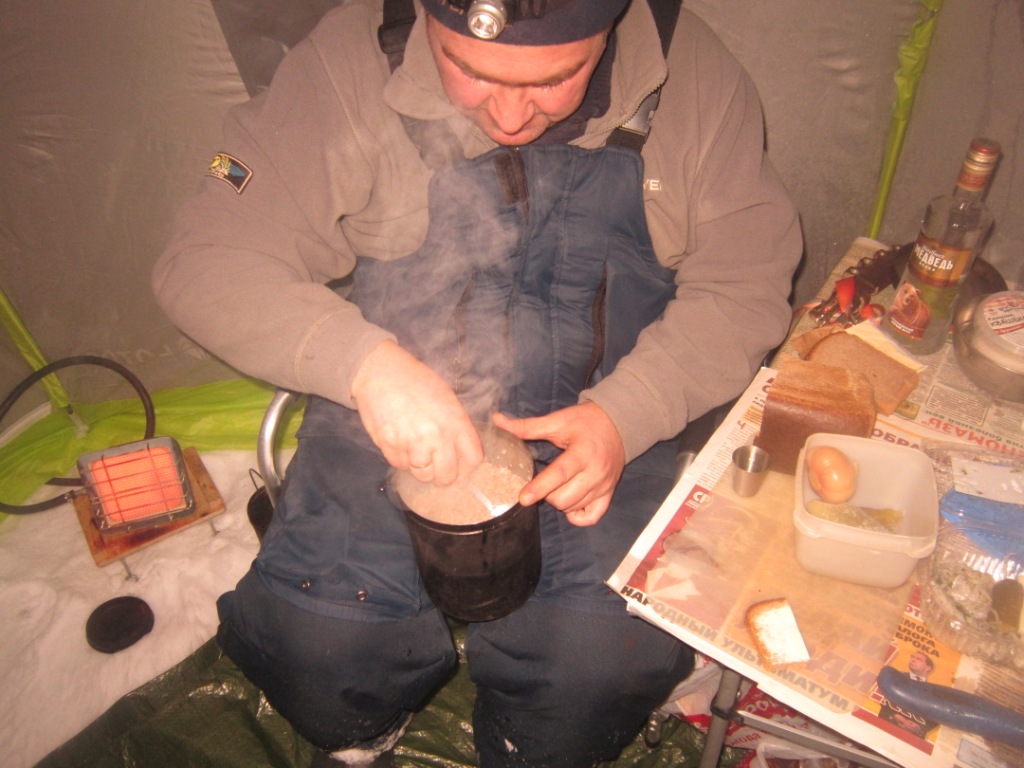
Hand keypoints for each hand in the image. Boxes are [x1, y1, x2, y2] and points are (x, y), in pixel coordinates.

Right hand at [351, 340, 482, 484]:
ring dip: (421, 467)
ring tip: (417, 449)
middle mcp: (436, 435)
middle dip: (443, 475)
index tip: (461, 465)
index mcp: (455, 421)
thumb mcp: (446, 398)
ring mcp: (412, 442)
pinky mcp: (390, 445)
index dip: (467, 465)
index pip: (473, 458)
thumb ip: (457, 425)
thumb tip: (463, 451)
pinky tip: (401, 442)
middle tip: (437, 467)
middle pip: (447, 476)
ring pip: (423, 474)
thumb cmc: (415, 381)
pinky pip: (400, 465)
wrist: (380, 371)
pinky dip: (401, 459)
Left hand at [492, 402, 624, 526]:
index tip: (523, 498)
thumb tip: (497, 422)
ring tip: (556, 487)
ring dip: (559, 502)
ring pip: (574, 507)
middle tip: (543, 483)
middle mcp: (595, 473)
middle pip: (565, 497)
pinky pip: (592, 517)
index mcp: (582, 453)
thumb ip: (527, 426)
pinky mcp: (609, 494)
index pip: (560, 474)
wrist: (619, 423)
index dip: (540, 487)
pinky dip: (577, 516)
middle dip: (546, 494)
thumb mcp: (558, 420)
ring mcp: (604, 486)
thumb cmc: (586, 421)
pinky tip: (569, 503)